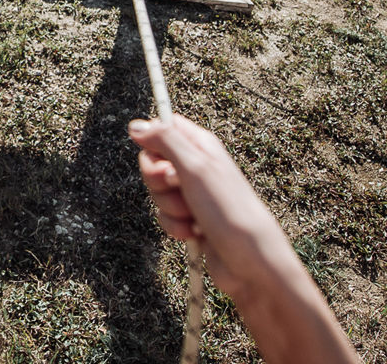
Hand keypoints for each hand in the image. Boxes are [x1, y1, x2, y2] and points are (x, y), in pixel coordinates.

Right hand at [130, 115, 292, 298]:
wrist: (250, 262)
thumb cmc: (230, 212)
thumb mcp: (196, 168)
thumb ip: (165, 141)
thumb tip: (136, 124)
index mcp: (202, 146)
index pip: (164, 127)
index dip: (153, 142)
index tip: (161, 159)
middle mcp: (197, 167)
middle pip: (153, 162)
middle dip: (158, 182)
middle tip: (179, 188)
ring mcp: (193, 195)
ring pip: (157, 193)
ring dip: (170, 208)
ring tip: (195, 216)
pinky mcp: (189, 219)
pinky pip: (164, 217)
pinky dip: (175, 227)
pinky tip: (195, 233)